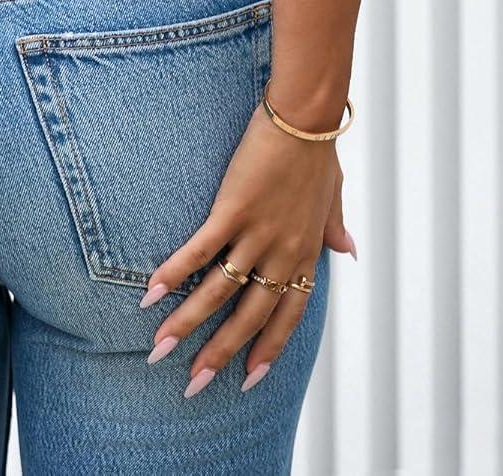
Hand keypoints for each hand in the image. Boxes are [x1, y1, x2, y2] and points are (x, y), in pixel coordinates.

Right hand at [139, 102, 354, 394]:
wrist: (305, 117)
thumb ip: (336, 228)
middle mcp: (283, 253)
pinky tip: (152, 294)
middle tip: (192, 385)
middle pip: (249, 317)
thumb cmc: (318, 151)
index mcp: (306, 254)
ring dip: (187, 324)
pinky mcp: (234, 209)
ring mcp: (258, 233)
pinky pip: (200, 251)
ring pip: (219, 293)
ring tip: (159, 351)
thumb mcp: (334, 196)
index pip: (288, 316)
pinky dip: (175, 274)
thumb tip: (351, 252)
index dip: (267, 349)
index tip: (248, 381)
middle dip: (219, 355)